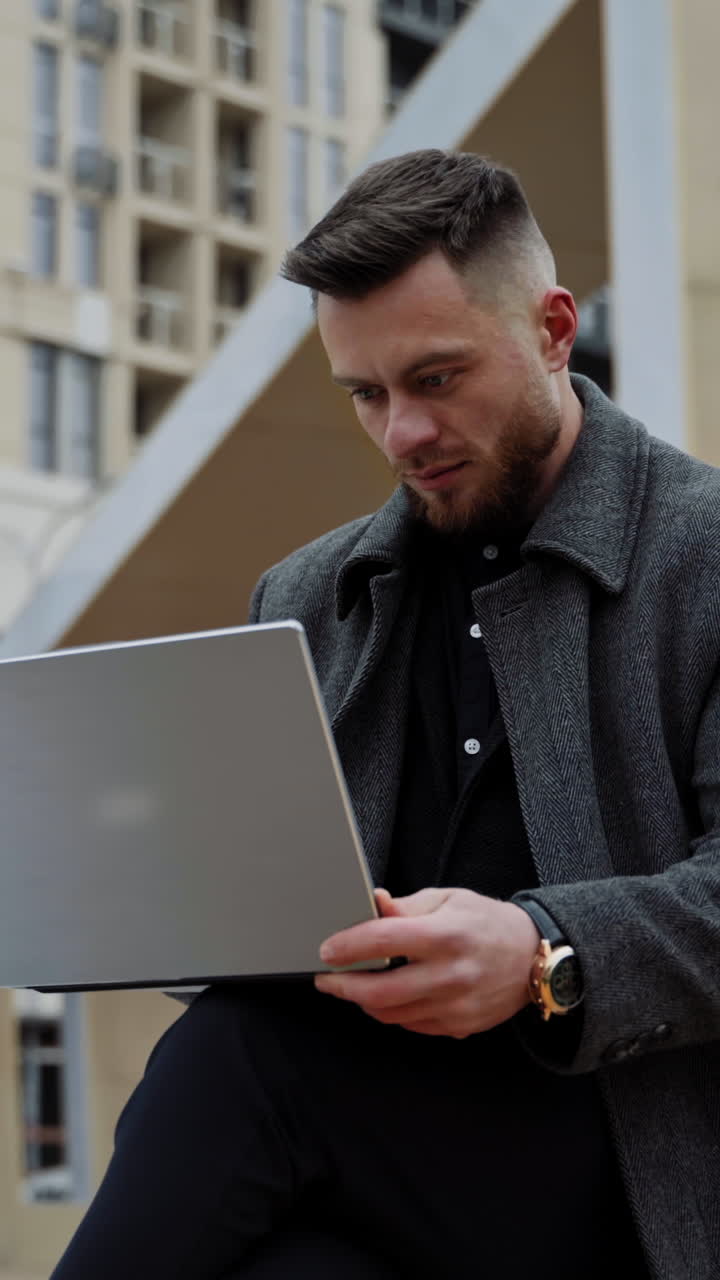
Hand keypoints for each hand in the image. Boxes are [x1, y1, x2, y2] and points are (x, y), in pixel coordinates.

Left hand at [314, 887, 540, 1037]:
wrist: (534, 958)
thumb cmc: (487, 922)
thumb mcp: (449, 899)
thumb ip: (407, 906)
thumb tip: (372, 904)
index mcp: (447, 934)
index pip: (385, 940)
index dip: (349, 946)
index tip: (327, 949)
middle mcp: (451, 974)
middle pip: (381, 992)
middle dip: (344, 987)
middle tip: (327, 979)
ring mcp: (456, 1006)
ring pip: (392, 1014)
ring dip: (364, 1002)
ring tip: (354, 985)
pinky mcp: (460, 1026)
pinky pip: (412, 1024)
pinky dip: (392, 1012)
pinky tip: (387, 996)